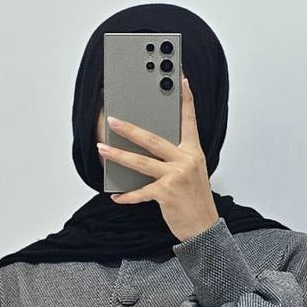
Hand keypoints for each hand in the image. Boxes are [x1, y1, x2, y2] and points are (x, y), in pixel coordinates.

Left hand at [96, 75, 218, 242]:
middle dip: (130, 129)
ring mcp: (175, 176)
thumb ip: (177, 158)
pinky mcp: (166, 194)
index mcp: (193, 152)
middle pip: (152, 140)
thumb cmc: (196, 201)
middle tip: (113, 120)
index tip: (181, 79)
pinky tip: (117, 196)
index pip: (190, 120)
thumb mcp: (193, 173)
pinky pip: (141, 192)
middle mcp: (185, 160)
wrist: (204, 227)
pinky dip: (128, 195)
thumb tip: (151, 150)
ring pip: (141, 162)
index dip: (186, 99)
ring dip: (118, 155)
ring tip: (103, 149)